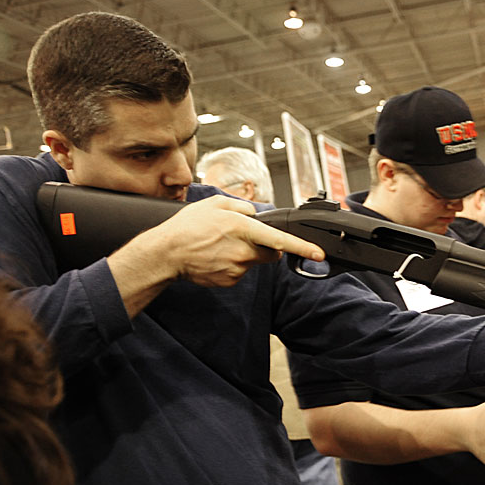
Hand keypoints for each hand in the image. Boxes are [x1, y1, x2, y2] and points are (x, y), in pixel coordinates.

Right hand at [149, 195, 323, 286]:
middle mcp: (243, 251)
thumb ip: (242, 206)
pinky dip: (232, 265)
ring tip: (220, 246)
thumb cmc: (188, 226)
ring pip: (254, 262)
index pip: (280, 240)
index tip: (318, 254)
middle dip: (267, 245)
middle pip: (271, 252)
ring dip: (246, 254)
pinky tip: (215, 257)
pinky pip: (240, 272)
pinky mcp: (229, 281)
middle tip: (244, 238)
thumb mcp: (215, 203)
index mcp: (243, 228)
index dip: (302, 247)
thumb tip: (256, 215)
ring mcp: (237, 269)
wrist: (166, 253)